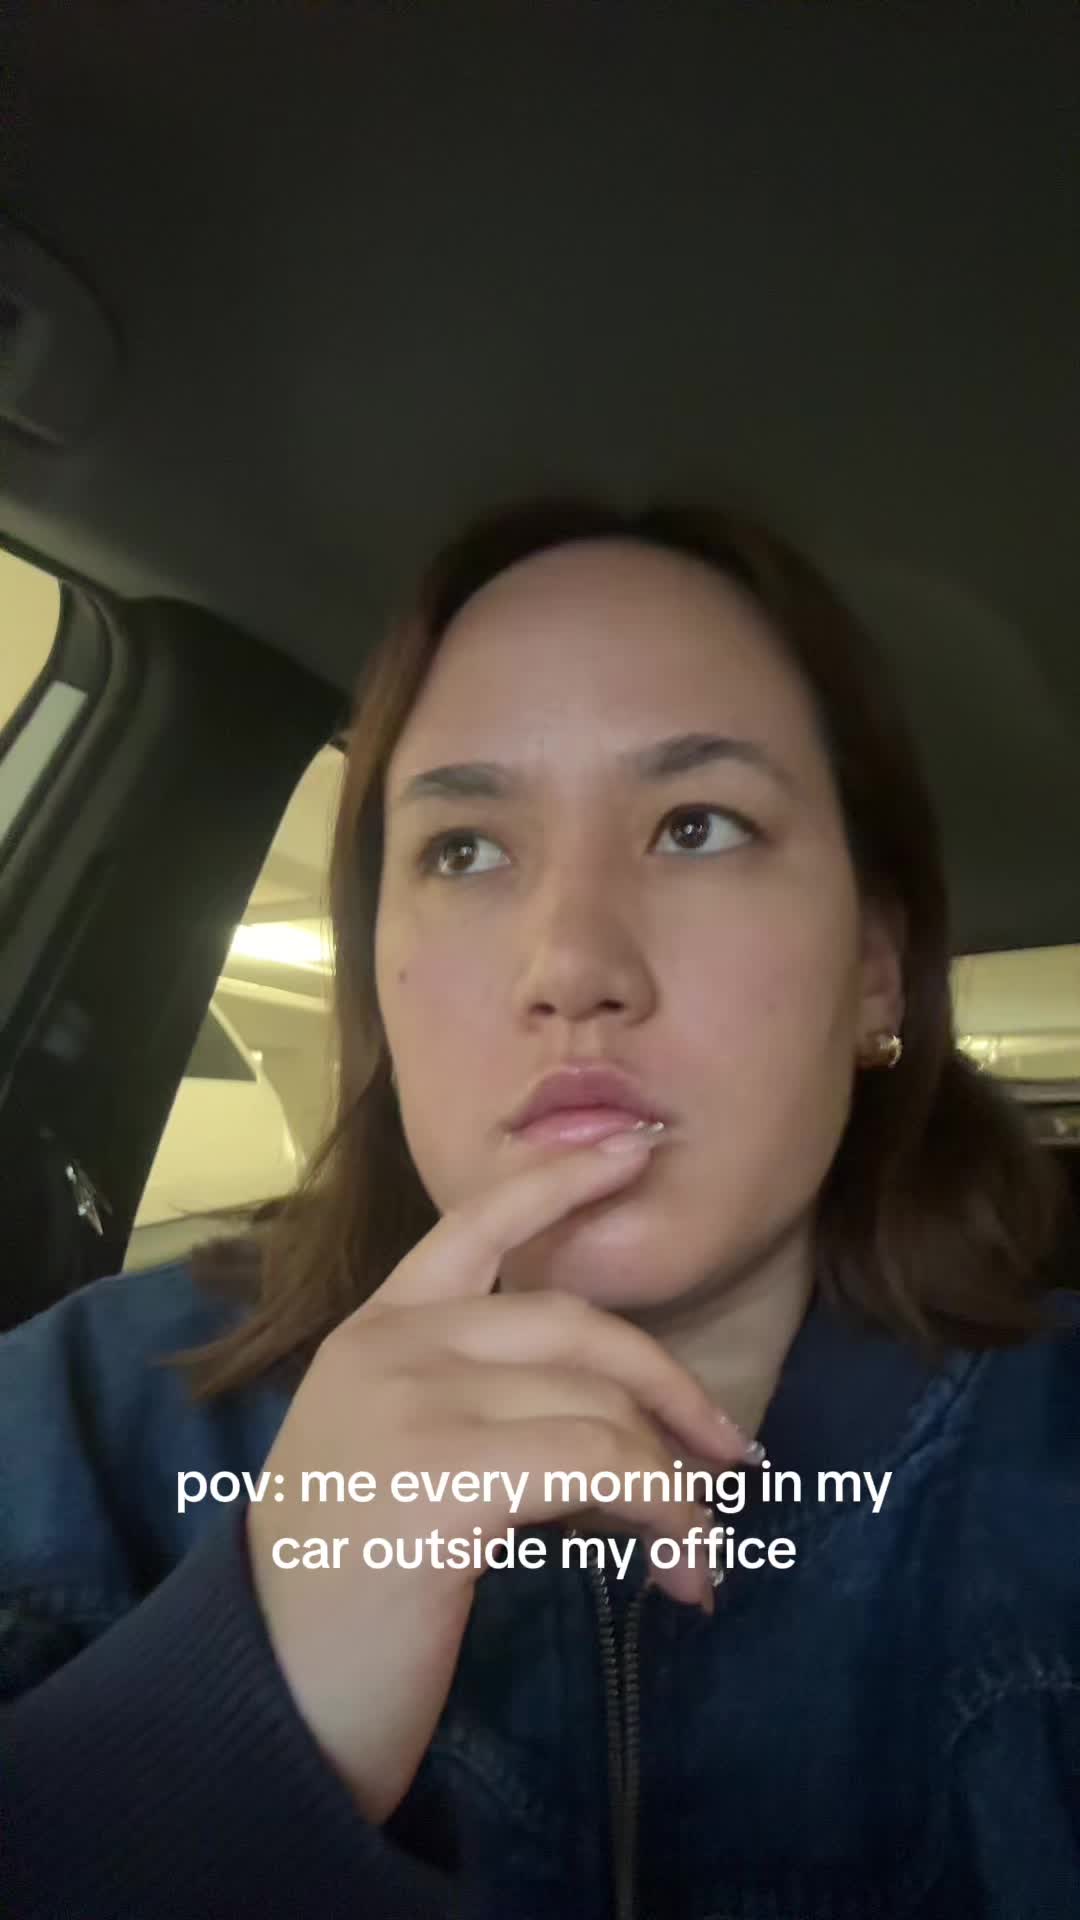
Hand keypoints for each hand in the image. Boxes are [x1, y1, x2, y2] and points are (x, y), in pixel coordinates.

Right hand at [247, 1129, 751, 1823]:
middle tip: (735, 1456)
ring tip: (699, 1552)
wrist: (262, 1693)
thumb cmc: (337, 1589)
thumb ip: (479, 1409)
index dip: (564, 1180)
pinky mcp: (443, 1477)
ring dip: (676, 1482)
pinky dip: (664, 1512)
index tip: (637, 1148)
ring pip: (599, 1405)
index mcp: (374, 1331)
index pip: (476, 1224)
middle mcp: (390, 1348)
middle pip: (574, 1326)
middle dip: (672, 1386)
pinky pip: (598, 1466)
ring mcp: (412, 1405)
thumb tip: (623, 1430)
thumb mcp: (397, 1461)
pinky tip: (681, 1568)